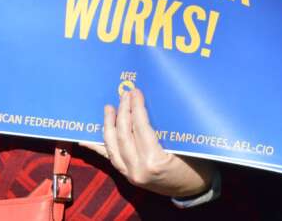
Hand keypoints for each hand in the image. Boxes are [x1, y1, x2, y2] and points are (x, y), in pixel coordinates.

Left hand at [81, 88, 214, 197]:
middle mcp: (138, 169)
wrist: (193, 188)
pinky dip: (99, 147)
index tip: (135, 92)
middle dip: (123, 111)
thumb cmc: (195, 164)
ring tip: (109, 108)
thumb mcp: (185, 144)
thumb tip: (147, 104)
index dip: (136, 107)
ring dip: (109, 125)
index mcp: (154, 160)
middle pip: (123, 134)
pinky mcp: (128, 176)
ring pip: (112, 146)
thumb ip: (165, 128)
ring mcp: (130, 174)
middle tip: (124, 95)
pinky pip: (110, 158)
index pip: (140, 127)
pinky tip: (86, 139)